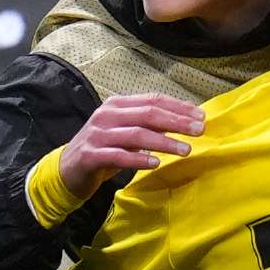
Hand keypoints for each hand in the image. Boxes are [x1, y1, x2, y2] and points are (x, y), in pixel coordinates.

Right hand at [59, 93, 204, 199]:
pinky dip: (139, 159)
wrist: (68, 169)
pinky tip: (156, 163)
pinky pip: (119, 156)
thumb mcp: (128, 131)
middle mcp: (107, 115)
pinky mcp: (90, 155)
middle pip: (148, 115)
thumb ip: (151, 124)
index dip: (179, 107)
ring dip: (165, 142)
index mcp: (118, 104)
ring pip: (137, 135)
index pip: (154, 100)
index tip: (201, 117)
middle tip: (200, 131)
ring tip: (186, 150)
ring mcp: (97, 135)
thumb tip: (187, 120)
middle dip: (177, 122)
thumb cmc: (106, 148)